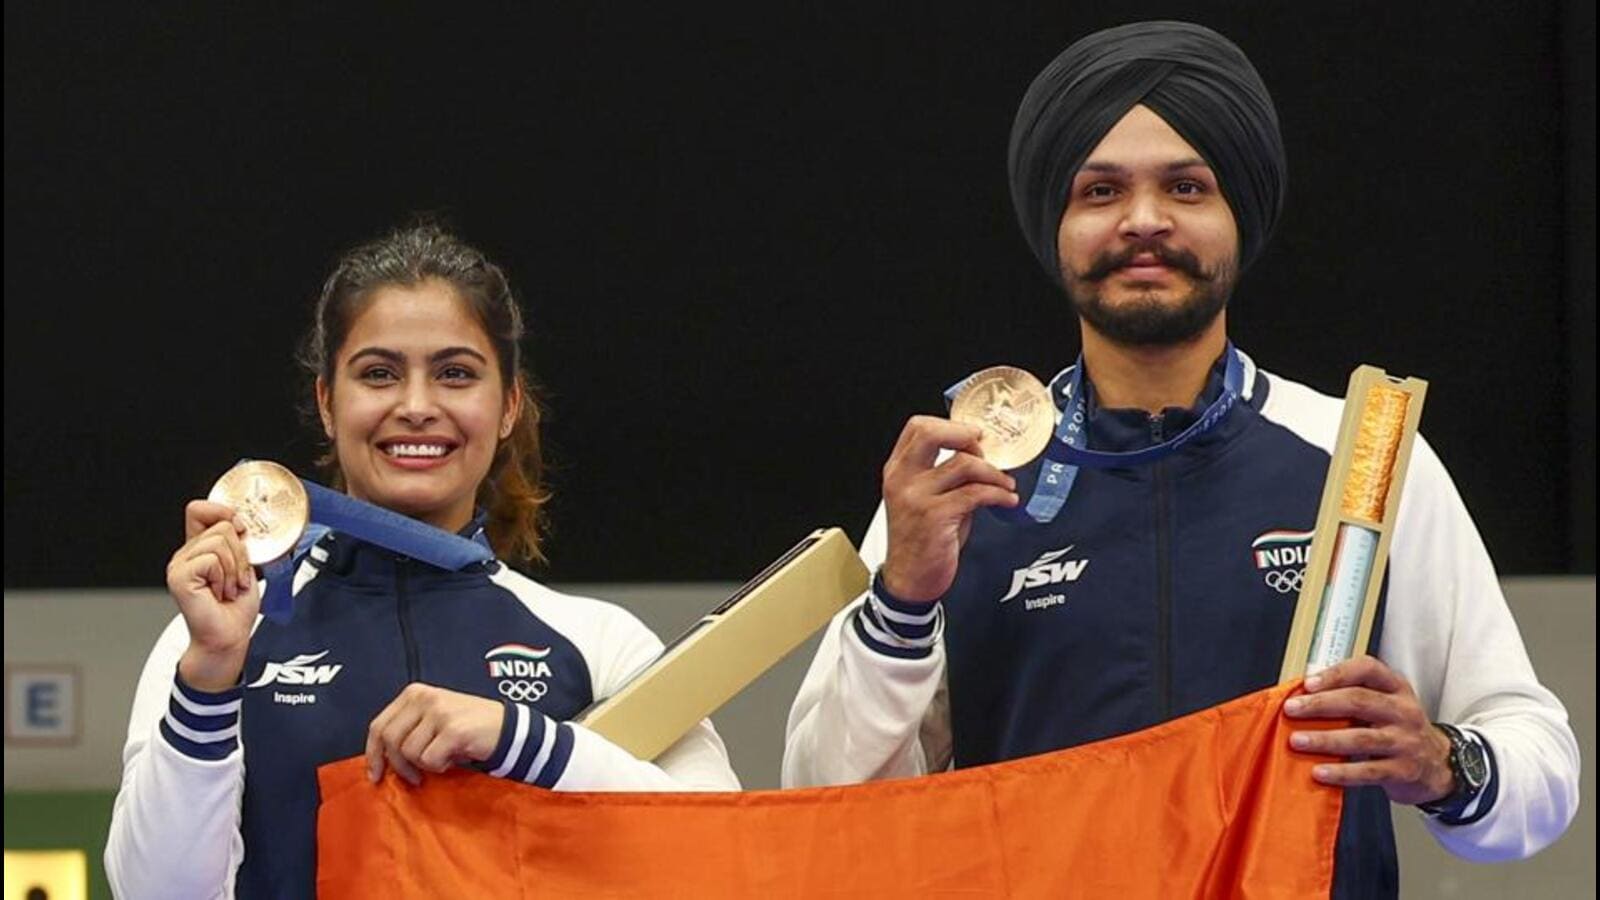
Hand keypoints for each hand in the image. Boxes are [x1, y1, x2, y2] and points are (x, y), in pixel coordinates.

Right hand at [167, 500, 258, 690]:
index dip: (224, 512)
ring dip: (235, 568)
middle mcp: (185, 554)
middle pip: (222, 525)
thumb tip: (243, 522)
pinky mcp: (180, 576)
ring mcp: (179, 565)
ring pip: (220, 541)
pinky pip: (212, 559)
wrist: (229, 636)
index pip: (200, 509)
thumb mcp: (245, 565)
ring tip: (228, 588)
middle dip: (241, 554)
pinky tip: (220, 593)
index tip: (241, 532)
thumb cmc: (235, 607)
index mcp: (198, 548)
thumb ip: (240, 542)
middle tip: (236, 579)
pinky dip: (225, 577)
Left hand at [366, 683, 504, 785]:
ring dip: (425, 764)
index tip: (376, 774)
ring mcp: (439, 713)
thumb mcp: (433, 719)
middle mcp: (424, 698)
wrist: (507, 728)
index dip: (373, 753)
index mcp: (415, 693)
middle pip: (390, 740)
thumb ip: (408, 729)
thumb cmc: (469, 727)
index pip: (379, 725)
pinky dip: (440, 766)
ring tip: (443, 758)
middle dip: (398, 765)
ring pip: (409, 752)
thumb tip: (381, 758)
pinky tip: (453, 758)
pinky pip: (430, 760)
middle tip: (414, 777)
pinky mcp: (453, 730)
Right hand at [880, 416, 1018, 602]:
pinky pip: (975, 493)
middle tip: (986, 448)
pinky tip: (1007, 499)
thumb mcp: (925, 500)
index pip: (917, 427)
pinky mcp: (935, 516)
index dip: (950, 425)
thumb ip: (946, 477)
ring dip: (993, 472)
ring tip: (1005, 484)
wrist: (909, 581)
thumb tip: (981, 458)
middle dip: (966, 435)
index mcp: (897, 471)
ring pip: (963, 464)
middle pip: (931, 433)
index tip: (973, 435)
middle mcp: (903, 479)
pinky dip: (998, 494)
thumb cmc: (920, 541)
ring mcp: (916, 497)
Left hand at [1283, 655, 1454, 805]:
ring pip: (1362, 737)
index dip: (1336, 674)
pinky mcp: (1404, 771)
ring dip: (1325, 739)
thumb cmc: (1399, 729)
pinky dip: (1341, 772)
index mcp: (1396, 688)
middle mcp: (1403, 711)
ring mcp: (1406, 741)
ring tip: (1298, 740)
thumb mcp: (1386, 703)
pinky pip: (1369, 771)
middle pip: (1359, 701)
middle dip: (1321, 704)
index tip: (1308, 682)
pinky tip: (1320, 771)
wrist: (1439, 765)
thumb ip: (1353, 696)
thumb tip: (1303, 695)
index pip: (1367, 669)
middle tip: (1292, 709)